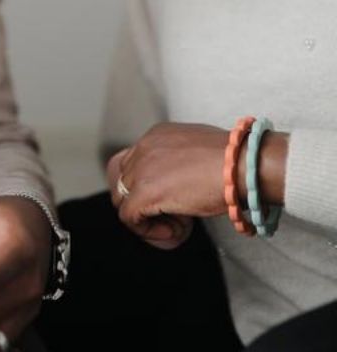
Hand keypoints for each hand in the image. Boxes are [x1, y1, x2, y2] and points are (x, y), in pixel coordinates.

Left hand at [107, 122, 229, 248]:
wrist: (243, 166)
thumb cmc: (236, 162)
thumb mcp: (202, 153)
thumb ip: (185, 163)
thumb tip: (185, 183)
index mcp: (158, 135)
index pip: (132, 161)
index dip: (146, 184)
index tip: (171, 198)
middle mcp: (144, 147)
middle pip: (122, 180)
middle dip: (144, 202)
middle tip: (173, 214)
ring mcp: (141, 168)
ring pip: (123, 200)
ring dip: (148, 218)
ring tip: (179, 224)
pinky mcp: (144, 192)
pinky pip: (130, 218)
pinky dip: (150, 231)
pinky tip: (178, 231)